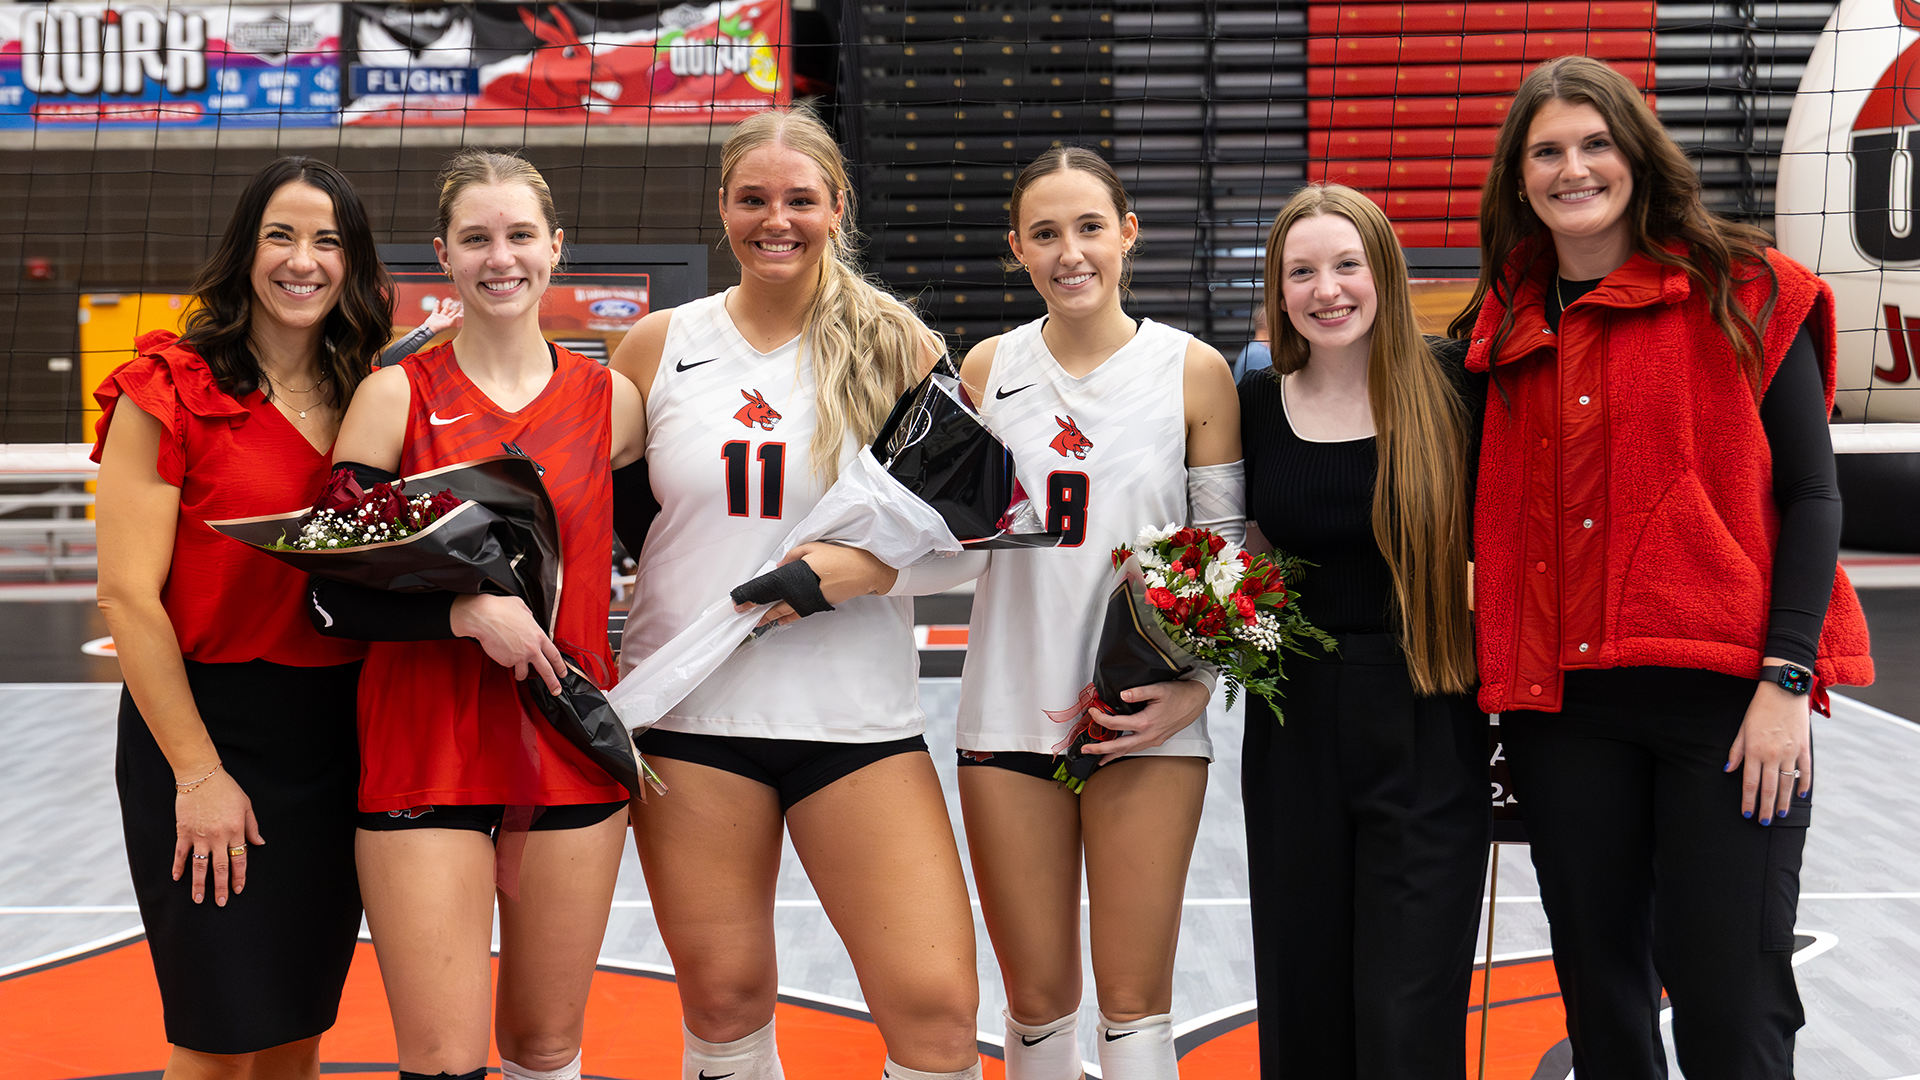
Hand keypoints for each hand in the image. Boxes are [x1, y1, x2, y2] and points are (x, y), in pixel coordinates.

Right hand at [172, 768, 264, 905]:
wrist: (201, 776)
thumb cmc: (226, 789)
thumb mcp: (246, 805)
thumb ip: (252, 826)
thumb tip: (259, 843)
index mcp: (236, 831)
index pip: (239, 860)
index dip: (239, 876)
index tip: (238, 889)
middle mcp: (218, 837)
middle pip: (220, 867)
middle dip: (221, 887)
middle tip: (221, 902)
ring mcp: (199, 836)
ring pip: (200, 865)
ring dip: (199, 884)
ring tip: (198, 899)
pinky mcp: (183, 832)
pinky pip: (180, 853)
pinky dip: (178, 866)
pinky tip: (177, 878)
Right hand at [423, 297, 462, 334]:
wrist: (429, 329)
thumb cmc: (438, 328)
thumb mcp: (448, 324)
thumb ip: (453, 319)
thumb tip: (459, 315)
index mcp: (448, 321)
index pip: (455, 316)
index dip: (459, 313)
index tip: (462, 308)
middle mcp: (445, 319)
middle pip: (451, 312)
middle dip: (455, 308)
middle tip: (458, 304)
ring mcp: (439, 317)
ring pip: (445, 310)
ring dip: (447, 305)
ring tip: (450, 301)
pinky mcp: (434, 315)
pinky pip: (436, 309)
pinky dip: (436, 305)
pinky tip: (437, 301)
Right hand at [451, 593, 564, 693]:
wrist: (485, 617)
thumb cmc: (500, 609)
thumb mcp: (522, 608)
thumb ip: (529, 616)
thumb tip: (529, 618)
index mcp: (539, 635)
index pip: (555, 655)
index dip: (560, 666)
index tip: (562, 673)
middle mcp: (533, 648)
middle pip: (547, 670)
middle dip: (553, 683)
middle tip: (556, 690)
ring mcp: (520, 656)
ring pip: (525, 674)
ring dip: (521, 674)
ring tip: (518, 672)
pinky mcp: (508, 661)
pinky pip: (510, 667)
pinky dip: (508, 665)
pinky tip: (504, 658)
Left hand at [735, 542, 899, 627]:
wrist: (865, 571)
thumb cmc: (840, 557)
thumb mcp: (814, 547)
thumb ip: (793, 556)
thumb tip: (779, 567)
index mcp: (798, 576)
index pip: (770, 588)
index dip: (755, 595)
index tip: (741, 602)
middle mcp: (802, 592)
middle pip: (776, 604)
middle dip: (759, 610)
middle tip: (744, 616)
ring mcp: (812, 600)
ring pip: (787, 612)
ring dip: (772, 617)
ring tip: (759, 622)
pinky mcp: (820, 604)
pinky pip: (800, 613)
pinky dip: (789, 618)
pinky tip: (781, 621)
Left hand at [1080, 679, 1211, 760]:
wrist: (1196, 701)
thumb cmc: (1178, 693)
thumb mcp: (1158, 688)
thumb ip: (1139, 692)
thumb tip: (1122, 695)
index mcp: (1146, 722)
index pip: (1116, 723)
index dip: (1100, 718)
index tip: (1091, 711)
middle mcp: (1148, 735)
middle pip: (1119, 746)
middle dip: (1100, 750)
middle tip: (1084, 751)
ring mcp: (1153, 740)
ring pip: (1128, 751)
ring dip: (1110, 754)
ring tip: (1095, 759)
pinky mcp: (1156, 740)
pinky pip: (1136, 749)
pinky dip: (1123, 752)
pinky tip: (1116, 754)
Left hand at [1726, 662, 1812, 821]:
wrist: (1784, 691)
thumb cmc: (1759, 709)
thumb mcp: (1742, 728)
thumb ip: (1736, 751)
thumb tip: (1728, 769)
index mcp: (1754, 751)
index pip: (1750, 783)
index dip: (1748, 800)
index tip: (1746, 813)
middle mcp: (1772, 755)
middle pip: (1768, 788)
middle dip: (1765, 808)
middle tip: (1764, 822)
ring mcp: (1790, 753)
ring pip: (1787, 784)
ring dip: (1784, 802)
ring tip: (1781, 815)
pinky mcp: (1804, 748)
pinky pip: (1805, 771)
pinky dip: (1804, 784)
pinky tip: (1800, 795)